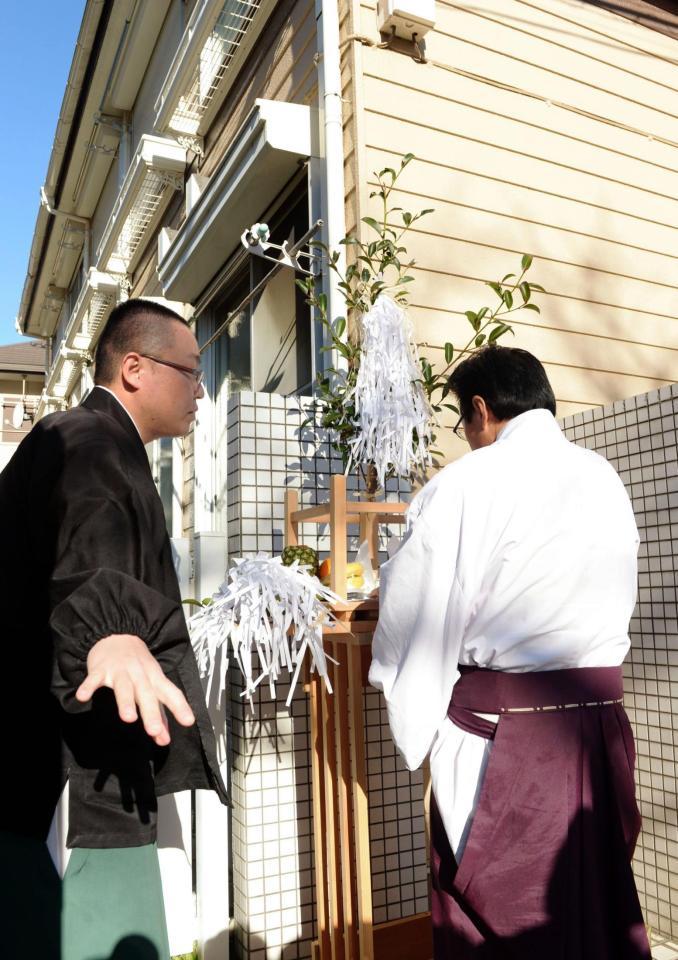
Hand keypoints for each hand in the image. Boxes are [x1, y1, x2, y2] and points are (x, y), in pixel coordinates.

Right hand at [75, 634, 194, 745]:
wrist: (118, 635)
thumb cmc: (138, 667)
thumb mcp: (152, 685)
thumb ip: (159, 714)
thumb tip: (164, 740)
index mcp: (155, 678)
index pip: (170, 692)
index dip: (180, 706)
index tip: (189, 721)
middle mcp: (139, 674)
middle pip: (146, 694)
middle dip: (150, 712)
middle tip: (153, 730)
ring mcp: (120, 671)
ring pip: (123, 687)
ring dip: (126, 701)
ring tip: (128, 718)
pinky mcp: (100, 669)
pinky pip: (93, 678)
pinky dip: (88, 687)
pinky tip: (83, 697)